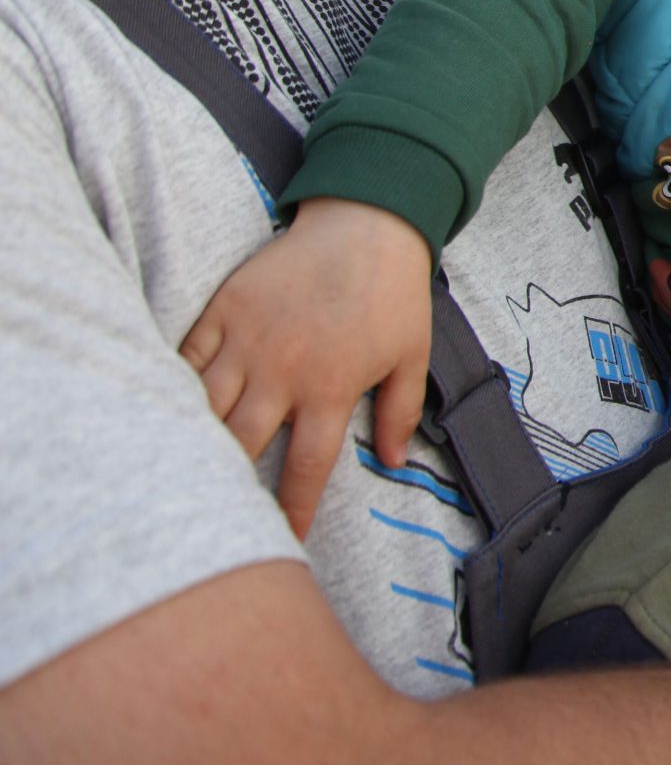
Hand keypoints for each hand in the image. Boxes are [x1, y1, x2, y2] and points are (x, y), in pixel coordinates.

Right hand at [178, 197, 433, 538]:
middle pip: (240, 444)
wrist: (367, 223)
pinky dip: (174, 385)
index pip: (305, 467)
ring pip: (204, 405)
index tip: (283, 542)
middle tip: (214, 515)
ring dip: (191, 441)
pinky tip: (165, 411)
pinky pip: (187, 357)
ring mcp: (247, 340)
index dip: (292, 510)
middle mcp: (282, 371)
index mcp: (330, 388)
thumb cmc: (393, 293)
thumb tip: (394, 462)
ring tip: (178, 474)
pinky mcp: (224, 310)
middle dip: (226, 485)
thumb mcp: (412, 355)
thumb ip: (399, 411)